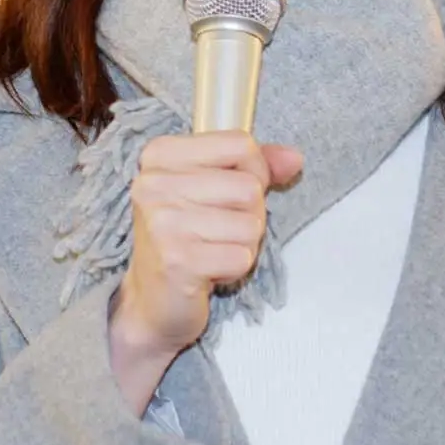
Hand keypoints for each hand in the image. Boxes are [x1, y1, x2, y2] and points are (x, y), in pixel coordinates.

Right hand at [107, 131, 302, 413]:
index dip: (254, 170)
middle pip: (250, 187)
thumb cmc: (185, 236)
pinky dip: (235, 269)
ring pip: (252, 224)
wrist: (150, 301)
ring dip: (243, 244)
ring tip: (212, 250)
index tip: (230, 193)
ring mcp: (163, 222)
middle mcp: (154, 183)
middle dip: (250, 215)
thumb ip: (254, 167)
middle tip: (218, 231)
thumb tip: (294, 158)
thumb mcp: (213, 188)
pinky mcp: (177, 261)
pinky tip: (208, 271)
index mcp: (160, 155)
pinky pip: (242, 257)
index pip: (240, 144)